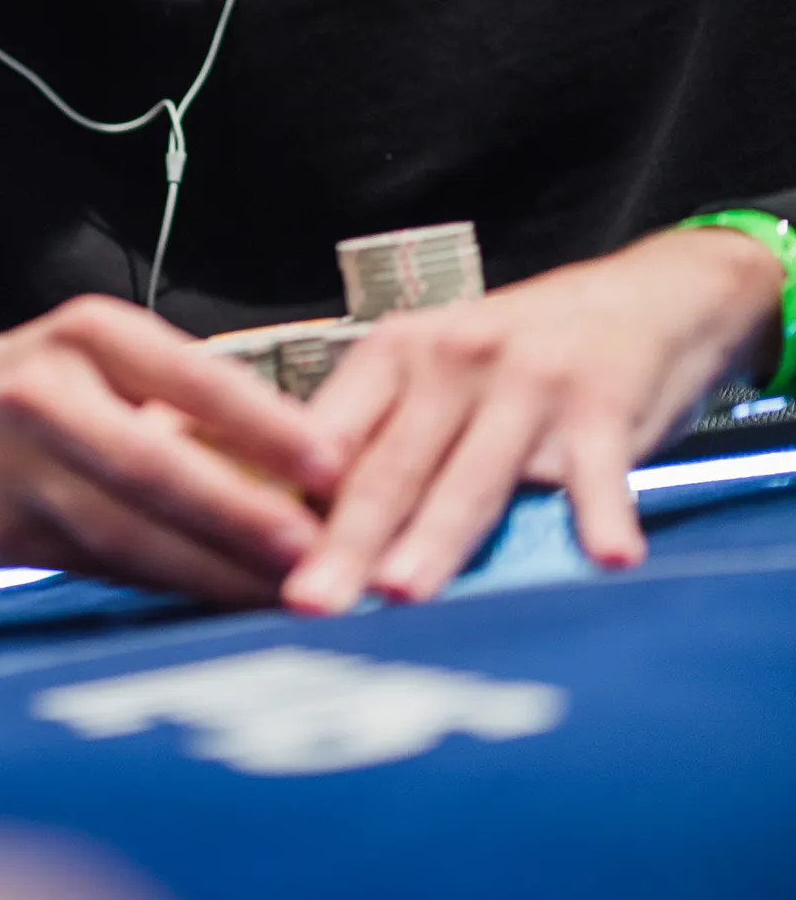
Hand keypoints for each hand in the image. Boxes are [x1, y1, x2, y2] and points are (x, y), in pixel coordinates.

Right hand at [0, 298, 342, 605]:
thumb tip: (305, 466)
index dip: (266, 427)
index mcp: (87, 334)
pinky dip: (169, 589)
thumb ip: (182, 407)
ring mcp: (15, 470)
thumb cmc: (25, 389)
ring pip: (133, 534)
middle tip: (319, 554)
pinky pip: (105, 569)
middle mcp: (46, 393)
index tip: (333, 466)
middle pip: (159, 467)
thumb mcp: (95, 361)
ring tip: (292, 595)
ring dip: (217, 571)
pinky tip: (221, 604)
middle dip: (244, 517)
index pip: (192, 379)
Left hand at [282, 226, 783, 614]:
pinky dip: (601, 512)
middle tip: (313, 602)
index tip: (259, 560)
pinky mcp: (601, 401)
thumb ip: (381, 441)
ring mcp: (527, 380)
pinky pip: (595, 468)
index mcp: (394, 354)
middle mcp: (451, 359)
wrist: (641, 297)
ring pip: (473, 477)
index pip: (330, 438)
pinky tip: (605, 555)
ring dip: (438, 537)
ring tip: (403, 592)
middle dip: (348, 542)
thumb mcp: (434, 374)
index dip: (293, 504)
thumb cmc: (517, 358)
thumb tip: (296, 527)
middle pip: (391, 469)